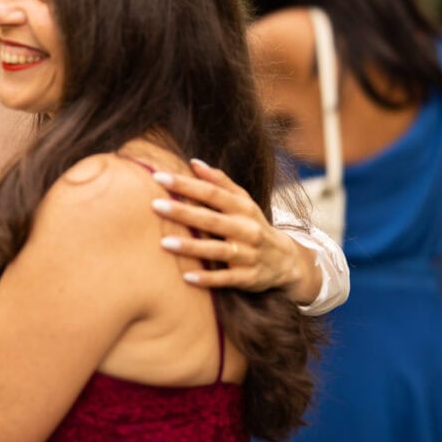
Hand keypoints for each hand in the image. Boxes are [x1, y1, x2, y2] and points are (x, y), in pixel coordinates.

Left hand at [150, 159, 318, 300]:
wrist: (286, 260)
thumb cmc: (253, 224)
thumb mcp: (243, 201)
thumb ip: (219, 182)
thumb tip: (194, 162)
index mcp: (242, 208)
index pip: (212, 193)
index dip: (186, 184)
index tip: (158, 177)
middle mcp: (246, 229)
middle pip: (212, 219)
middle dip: (183, 212)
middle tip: (155, 205)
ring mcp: (248, 254)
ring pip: (218, 250)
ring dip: (191, 247)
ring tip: (164, 242)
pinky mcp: (248, 277)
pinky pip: (226, 278)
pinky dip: (208, 278)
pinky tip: (186, 277)